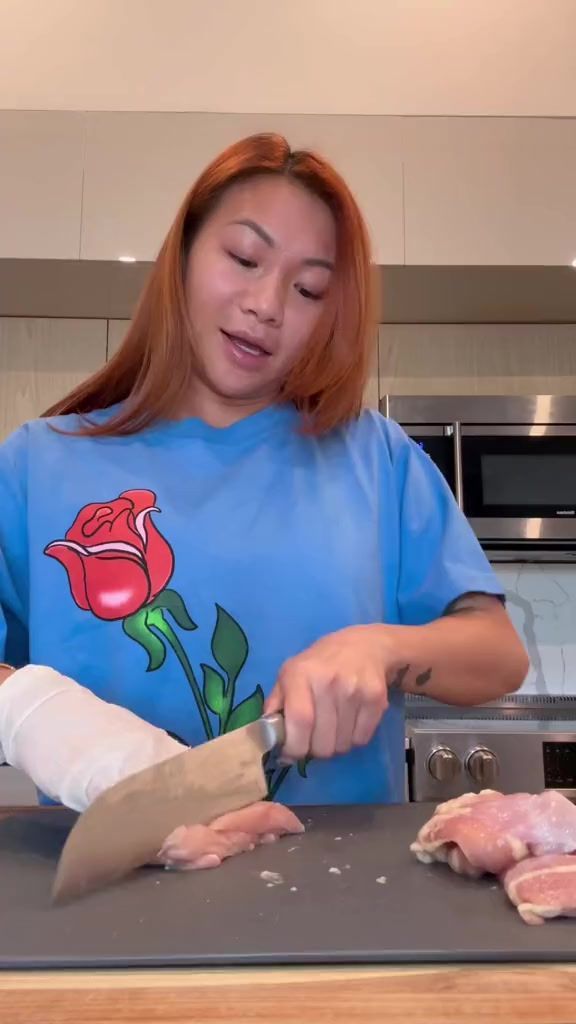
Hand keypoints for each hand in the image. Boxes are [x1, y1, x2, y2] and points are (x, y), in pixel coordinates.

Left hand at [264, 625, 392, 760]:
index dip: (295, 747)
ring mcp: (354, 690)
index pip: (300, 722)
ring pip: (342, 746)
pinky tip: (350, 720)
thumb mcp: (290, 673)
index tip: (291, 753)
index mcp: (301, 674)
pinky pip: (361, 740)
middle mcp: (328, 681)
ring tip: (333, 725)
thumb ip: (275, 703)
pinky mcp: (376, 699)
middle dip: (315, 749)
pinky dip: (354, 738)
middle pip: (322, 743)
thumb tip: (266, 737)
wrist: (365, 646)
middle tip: (314, 737)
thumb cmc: (320, 663)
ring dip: (335, 744)